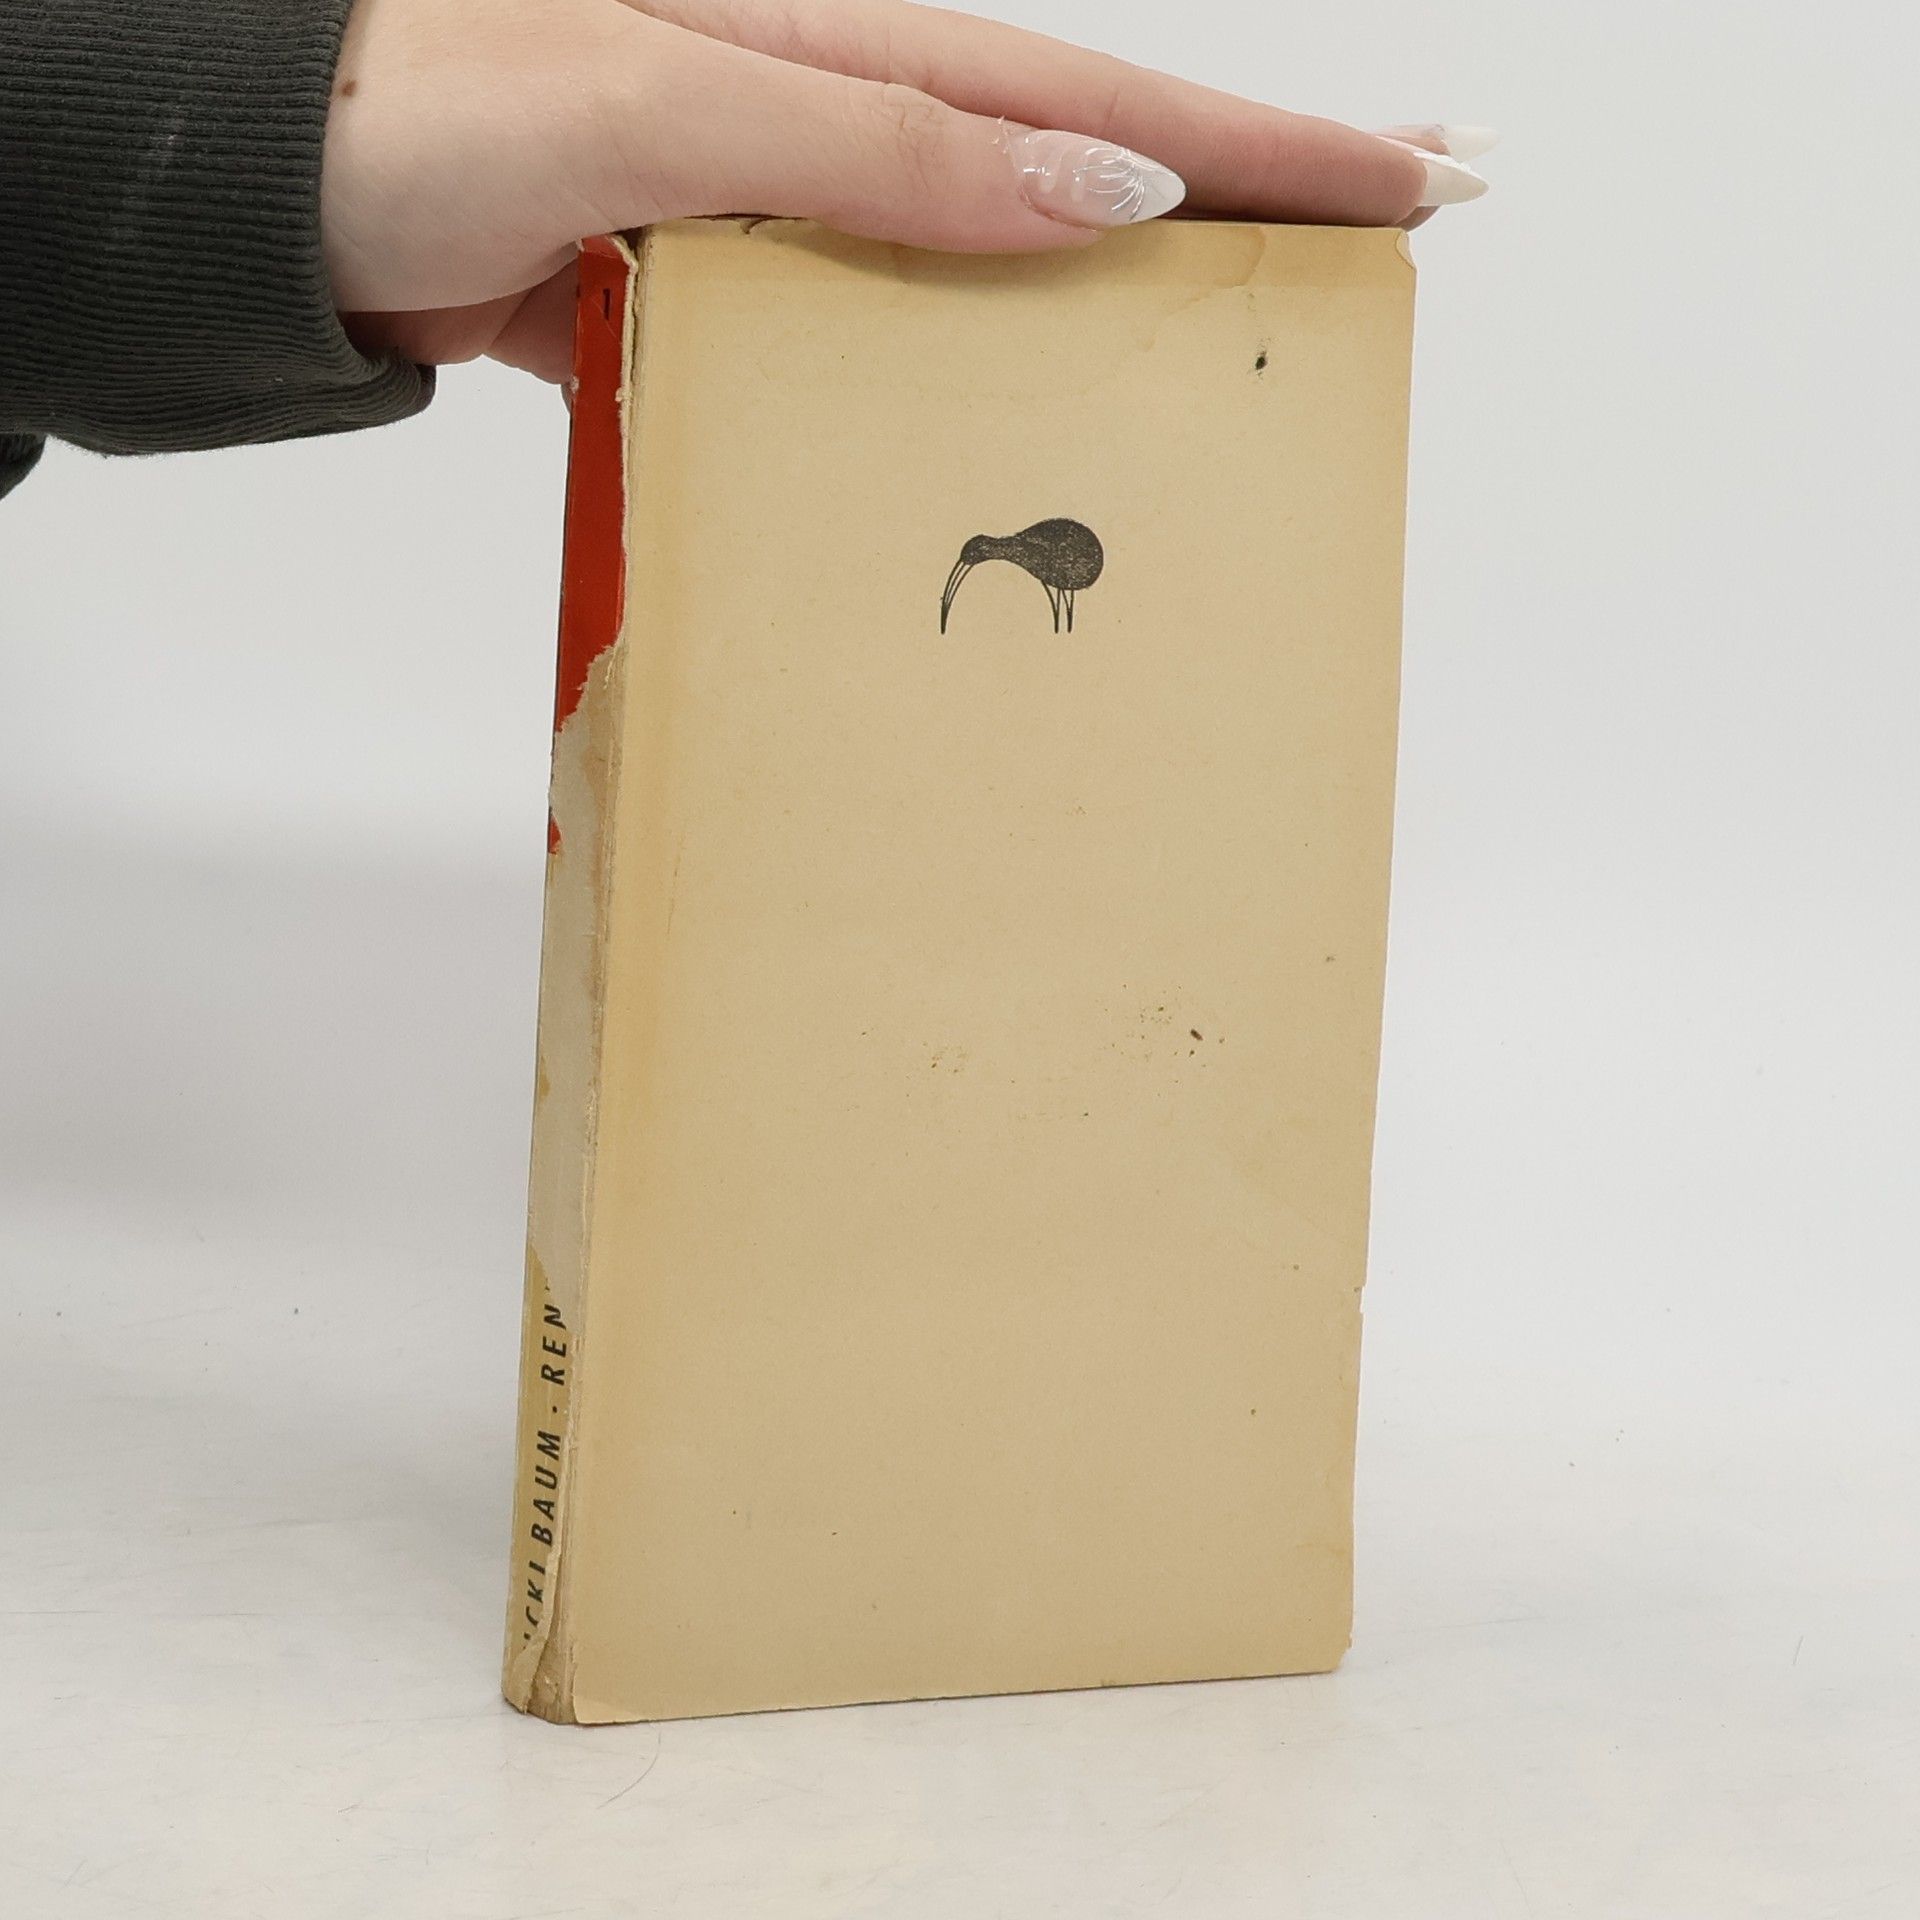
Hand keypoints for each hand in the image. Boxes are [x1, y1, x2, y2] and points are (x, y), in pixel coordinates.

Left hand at [321, 0, 1489, 381]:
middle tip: (1391, 222)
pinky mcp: (711, 287)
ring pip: (984, 253)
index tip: (1406, 171)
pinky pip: (867, 329)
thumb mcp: (655, 105)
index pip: (1096, 96)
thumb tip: (1094, 187)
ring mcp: (777, 206)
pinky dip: (953, 364)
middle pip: (1074, 157)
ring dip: (1114, 288)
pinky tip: (1006, 405)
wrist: (266, 198)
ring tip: (1240, 329)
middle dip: (1239, 189)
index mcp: (832, 49)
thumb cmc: (412, 118)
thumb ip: (873, 150)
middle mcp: (824, 118)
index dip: (1258, 138)